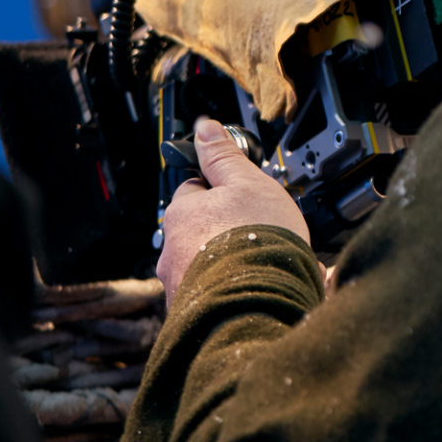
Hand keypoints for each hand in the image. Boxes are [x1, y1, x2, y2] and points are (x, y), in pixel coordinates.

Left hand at [156, 116, 310, 301]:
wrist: (257, 303)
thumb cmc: (254, 241)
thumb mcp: (248, 183)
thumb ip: (224, 156)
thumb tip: (204, 128)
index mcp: (182, 214)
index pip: (195, 191)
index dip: (223, 191)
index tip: (243, 195)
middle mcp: (172, 251)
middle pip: (201, 231)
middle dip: (227, 231)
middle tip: (262, 232)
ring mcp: (181, 284)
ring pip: (208, 265)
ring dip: (233, 263)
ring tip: (269, 264)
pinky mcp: (195, 313)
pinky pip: (217, 295)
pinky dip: (237, 290)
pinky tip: (264, 287)